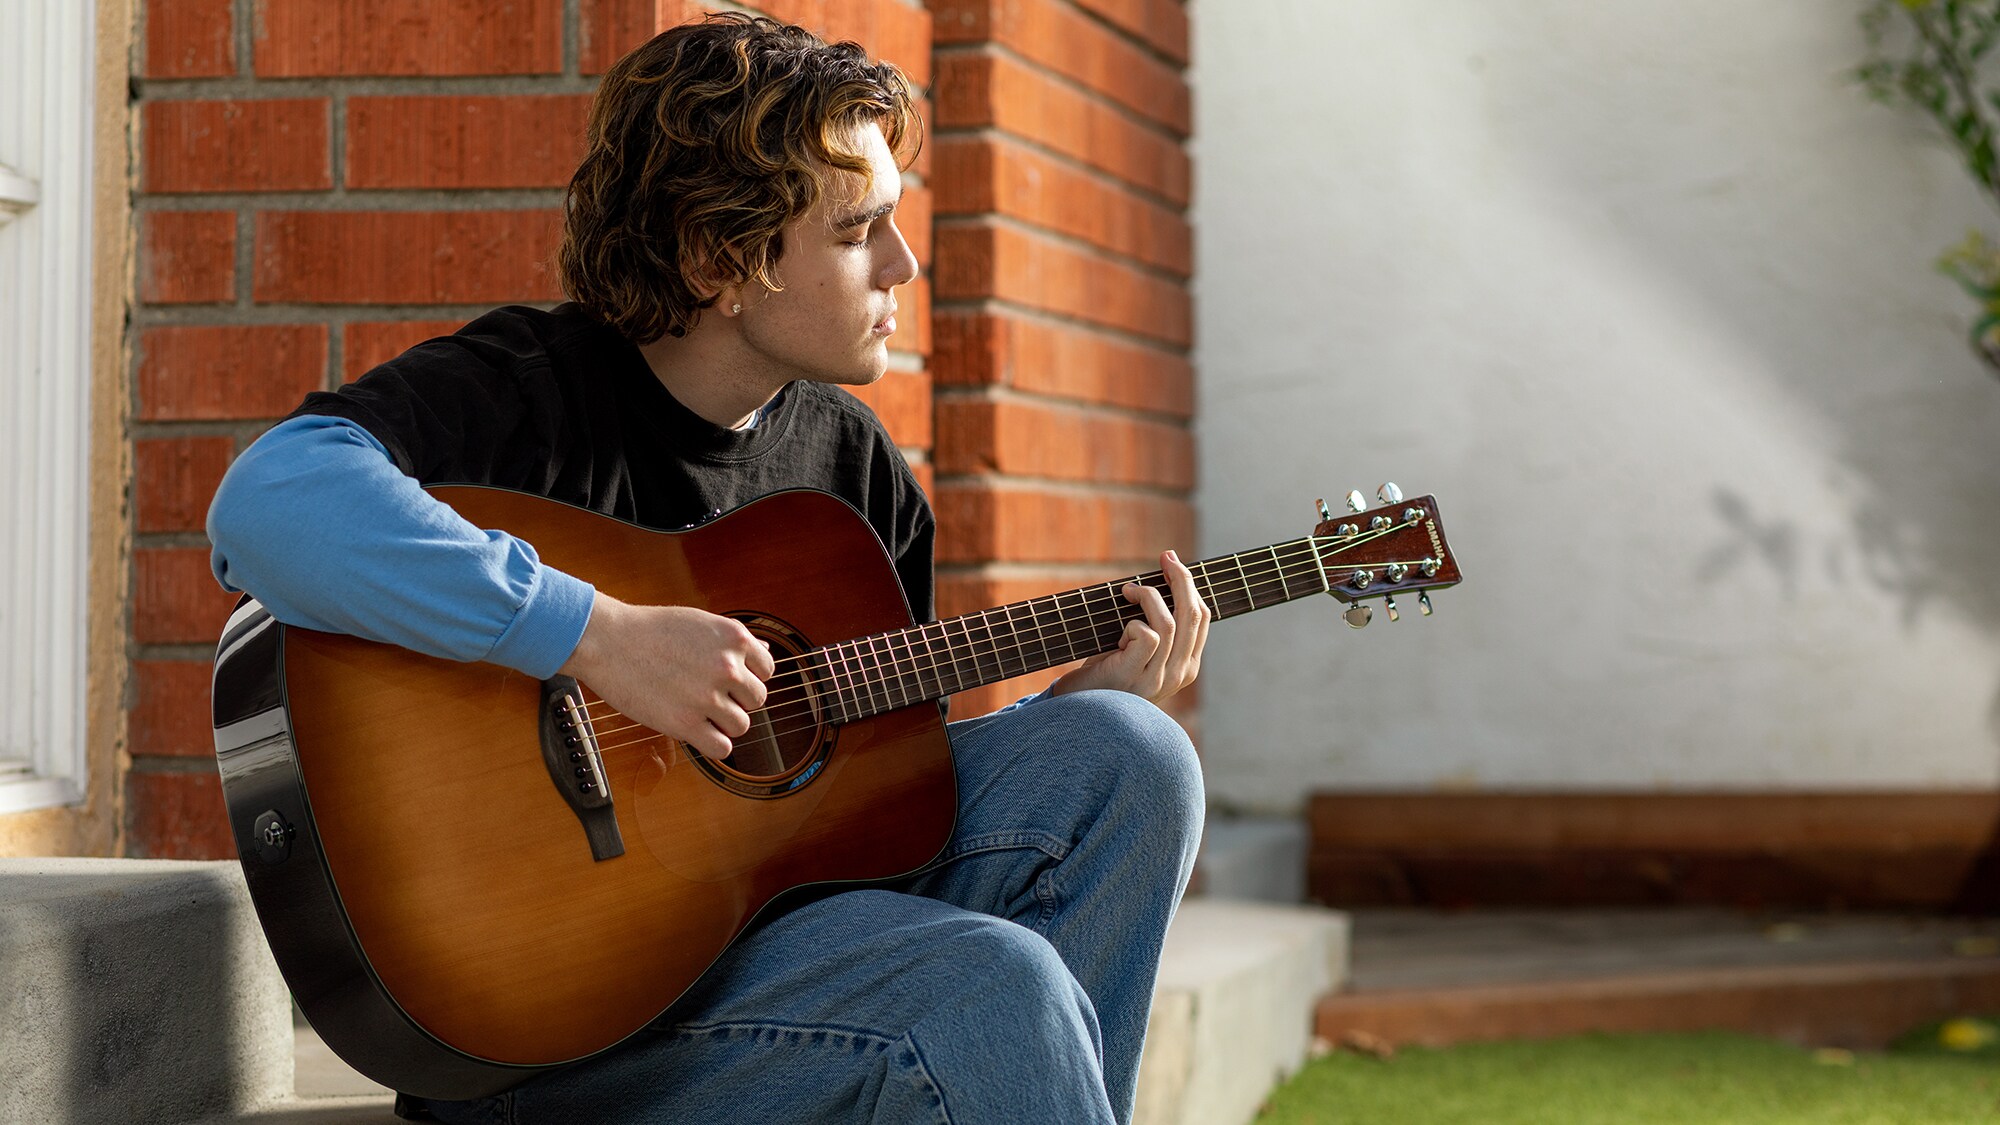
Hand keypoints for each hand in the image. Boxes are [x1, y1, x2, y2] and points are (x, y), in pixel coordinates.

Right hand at [558, 595, 773, 759]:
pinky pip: (721, 748)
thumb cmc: (650, 629)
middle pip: (757, 700)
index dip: (748, 677)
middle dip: (736, 700)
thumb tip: (765, 654)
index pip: (767, 670)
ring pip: (741, 725)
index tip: (727, 680)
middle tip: (708, 696)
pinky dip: (713, 744)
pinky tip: (696, 731)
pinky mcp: (686, 724)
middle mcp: (727, 667)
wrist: (607, 640)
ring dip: (723, 723)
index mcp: (734, 638)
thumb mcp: (701, 622)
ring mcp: (708, 696)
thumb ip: (734, 641)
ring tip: (699, 712)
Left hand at [1050, 550, 1209, 702]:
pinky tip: (1116, 634)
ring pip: (1169, 622)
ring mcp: (1159, 678)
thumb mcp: (1138, 650)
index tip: (1172, 563)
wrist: (1080, 710)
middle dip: (1181, 579)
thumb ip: (1155, 626)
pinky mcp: (1136, 676)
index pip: (1202, 617)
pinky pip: (1146, 635)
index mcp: (1186, 665)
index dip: (1190, 585)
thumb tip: (1162, 579)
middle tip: (1166, 557)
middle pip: (1192, 614)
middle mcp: (1179, 673)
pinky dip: (1131, 623)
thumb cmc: (1105, 673)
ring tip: (1128, 592)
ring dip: (1149, 597)